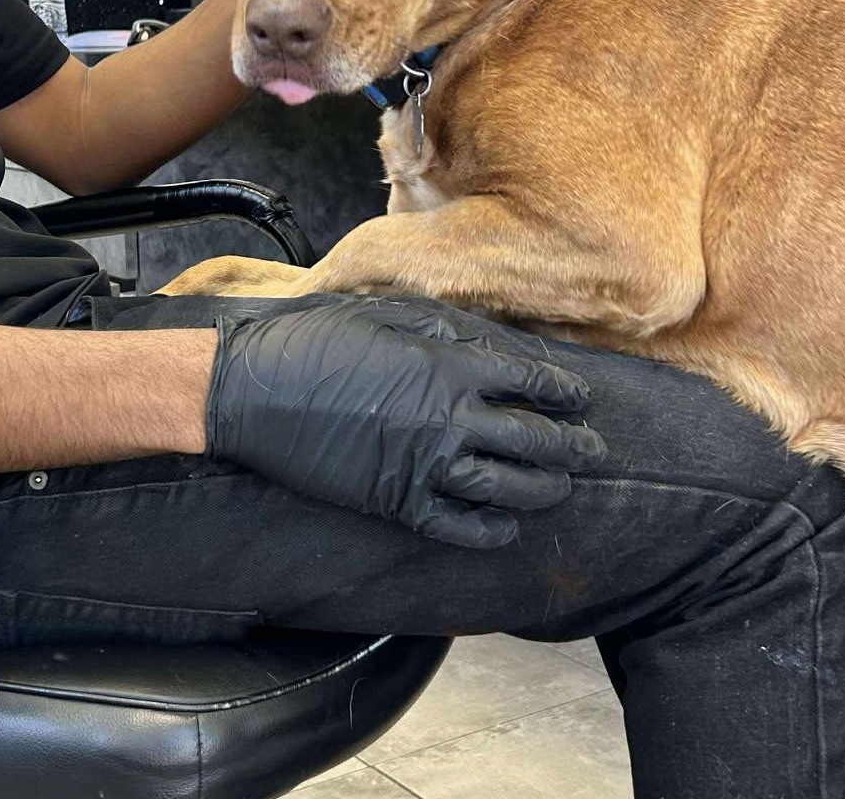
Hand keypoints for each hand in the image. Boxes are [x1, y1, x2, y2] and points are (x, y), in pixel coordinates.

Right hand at [204, 296, 603, 547]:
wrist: (251, 389)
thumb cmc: (314, 339)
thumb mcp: (384, 312)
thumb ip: (445, 329)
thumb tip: (494, 345)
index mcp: (448, 365)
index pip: (529, 381)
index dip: (562, 390)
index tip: (581, 397)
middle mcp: (448, 418)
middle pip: (532, 439)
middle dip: (571, 445)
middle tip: (593, 449)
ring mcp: (423, 465)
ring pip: (507, 488)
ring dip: (544, 489)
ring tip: (561, 487)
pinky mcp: (395, 500)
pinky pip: (457, 525)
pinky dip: (489, 530)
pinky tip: (505, 527)